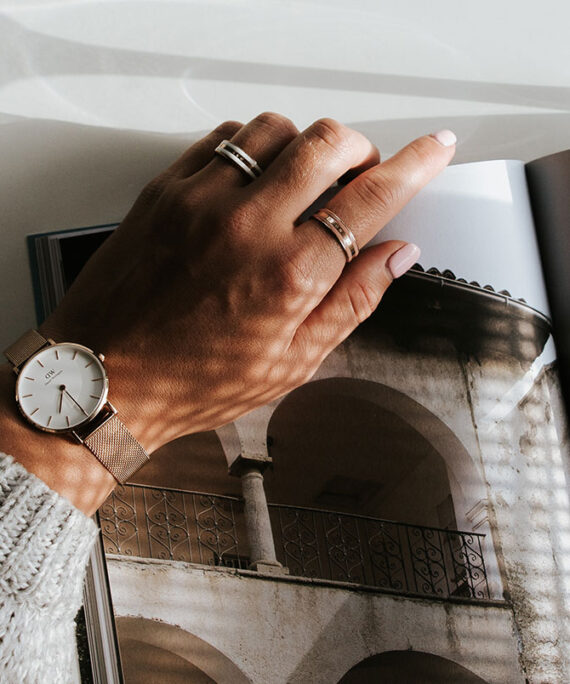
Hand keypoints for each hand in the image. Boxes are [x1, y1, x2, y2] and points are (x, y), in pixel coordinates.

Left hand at [40, 113, 455, 456]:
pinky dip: (254, 144)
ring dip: (306, 143)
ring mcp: (201, 200)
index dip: (414, 166)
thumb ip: (351, 302)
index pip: (370, 200)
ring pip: (276, 128)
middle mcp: (247, 226)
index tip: (433, 149)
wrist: (107, 378)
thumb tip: (395, 257)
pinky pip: (224, 136)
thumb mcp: (291, 362)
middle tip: (361, 175)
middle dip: (361, 149)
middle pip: (328, 144)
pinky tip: (255, 176)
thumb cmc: (193, 381)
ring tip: (305, 179)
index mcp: (288, 275)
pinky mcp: (166, 190)